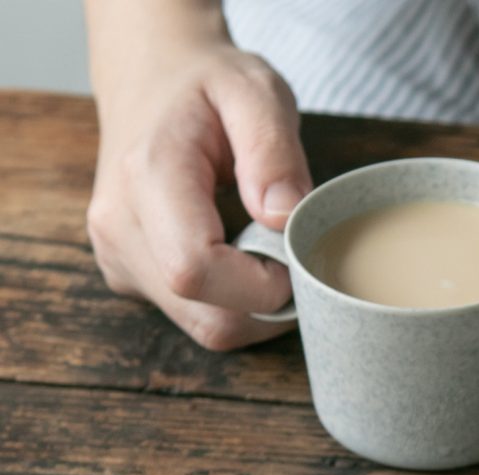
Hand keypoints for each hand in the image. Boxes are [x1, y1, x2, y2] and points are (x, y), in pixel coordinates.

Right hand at [87, 44, 310, 349]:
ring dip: (254, 307)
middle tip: (294, 255)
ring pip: (205, 328)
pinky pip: (195, 317)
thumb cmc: (207, 84)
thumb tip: (283, 217)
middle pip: (207, 317)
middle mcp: (119, 227)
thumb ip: (273, 151)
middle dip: (269, 305)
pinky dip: (233, 303)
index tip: (296, 254)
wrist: (150, 77)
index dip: (263, 285)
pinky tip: (241, 257)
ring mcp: (118, 257)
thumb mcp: (255, 91)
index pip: (197, 271)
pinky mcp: (128, 275)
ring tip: (268, 251)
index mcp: (147, 178)